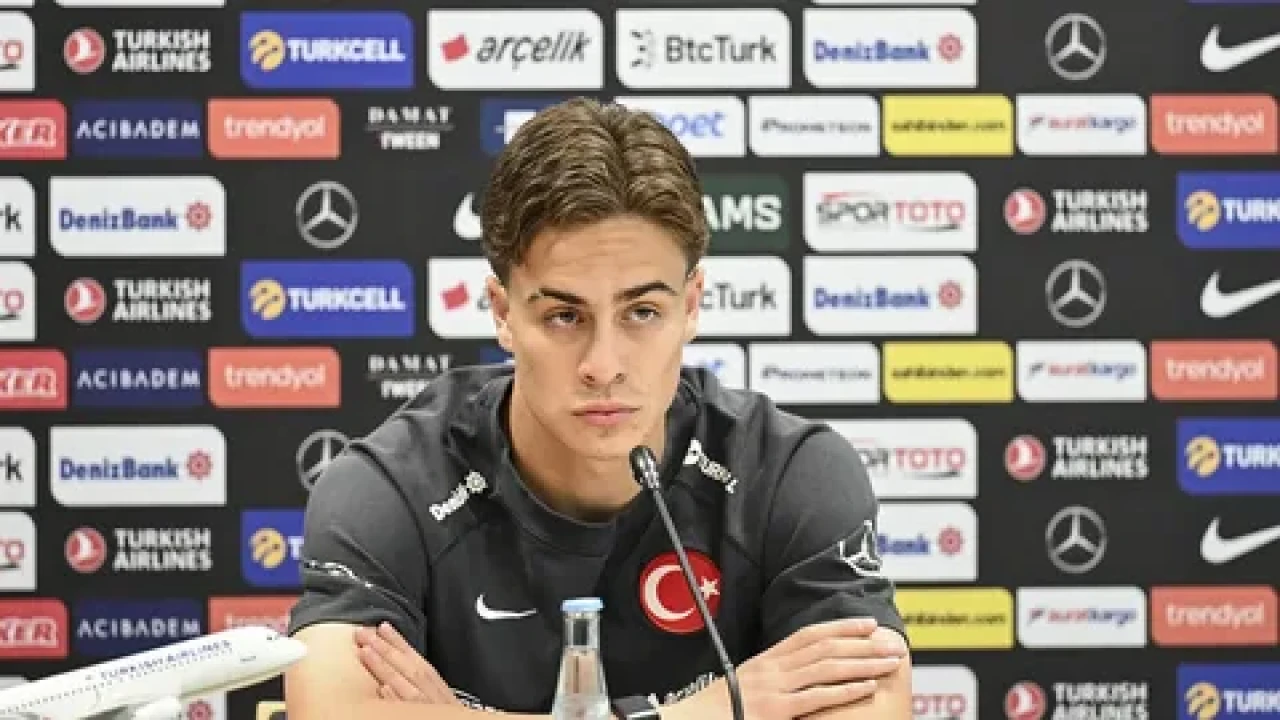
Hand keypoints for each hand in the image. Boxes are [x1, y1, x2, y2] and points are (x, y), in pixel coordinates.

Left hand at [354, 622, 459, 705]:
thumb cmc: (447, 714)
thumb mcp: (440, 694)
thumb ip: (422, 680)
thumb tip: (398, 665)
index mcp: (435, 683)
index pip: (415, 657)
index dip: (399, 641)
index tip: (383, 626)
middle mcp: (431, 693)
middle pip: (407, 666)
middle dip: (385, 648)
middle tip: (365, 634)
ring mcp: (425, 707)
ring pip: (404, 684)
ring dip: (385, 668)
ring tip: (365, 653)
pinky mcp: (419, 718)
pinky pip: (407, 709)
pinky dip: (396, 699)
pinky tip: (382, 689)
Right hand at [671, 618, 905, 719]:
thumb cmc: (715, 710)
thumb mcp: (744, 686)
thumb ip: (770, 680)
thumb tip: (793, 681)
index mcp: (766, 660)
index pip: (809, 635)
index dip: (841, 628)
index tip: (866, 625)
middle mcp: (773, 668)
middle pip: (825, 647)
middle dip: (861, 644)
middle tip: (891, 643)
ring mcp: (775, 688)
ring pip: (827, 668)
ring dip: (862, 663)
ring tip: (888, 662)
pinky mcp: (776, 710)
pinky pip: (816, 696)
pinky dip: (844, 690)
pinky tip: (866, 686)